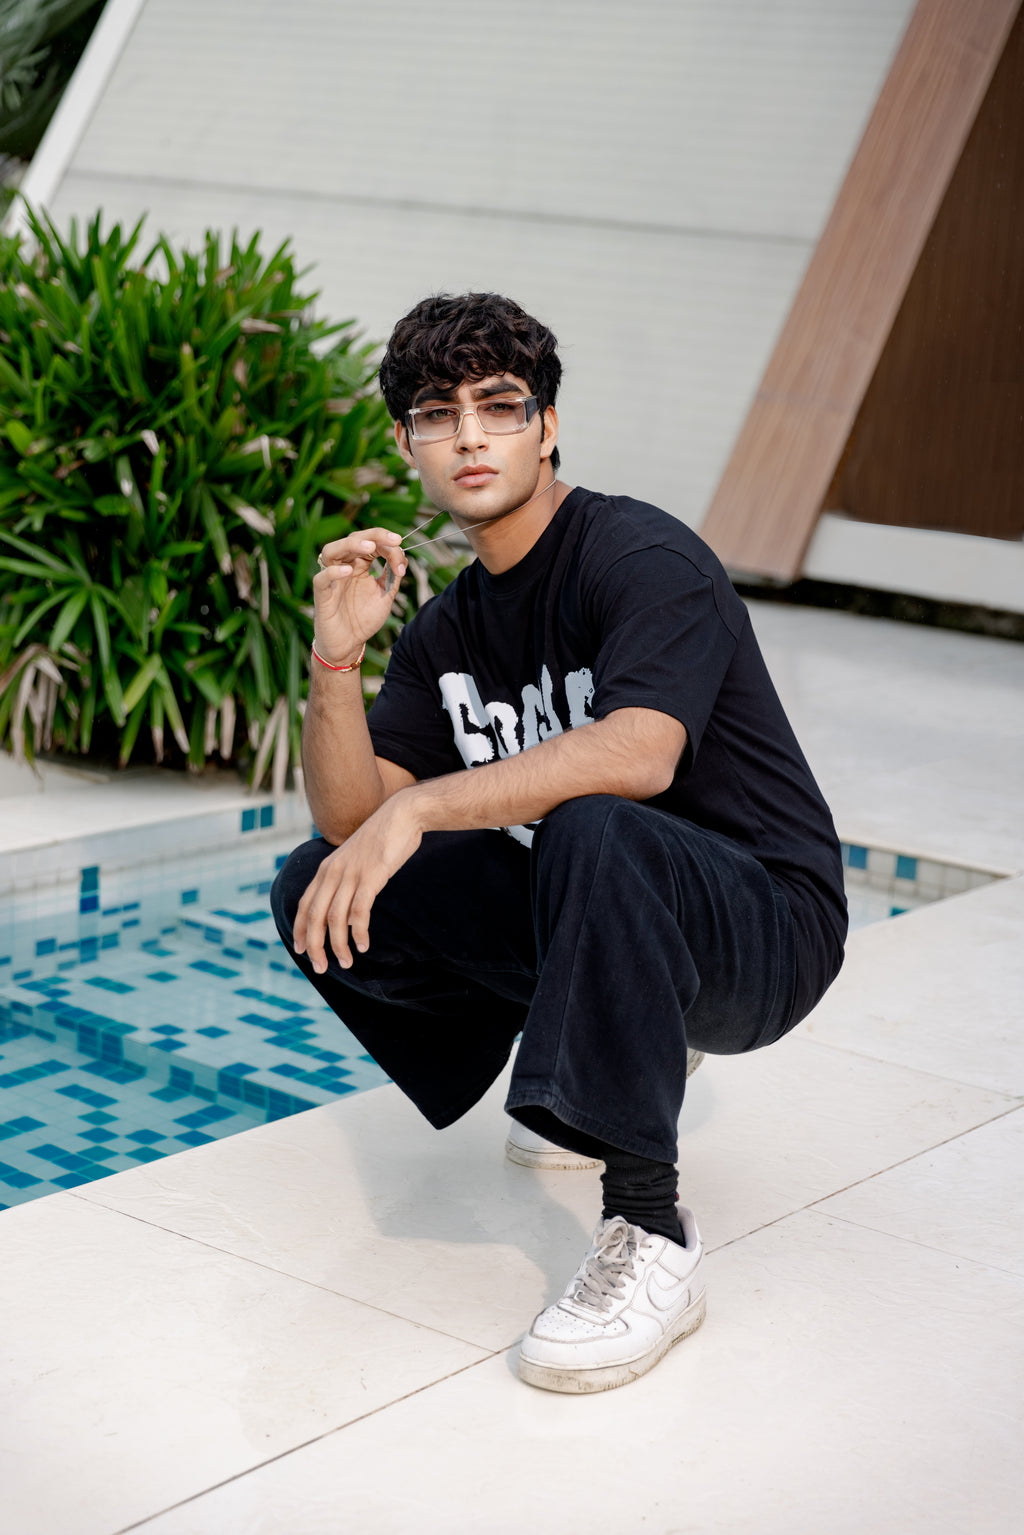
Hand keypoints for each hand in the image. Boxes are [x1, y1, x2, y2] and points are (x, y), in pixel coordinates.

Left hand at [293, 792, 423, 972]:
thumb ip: (346, 885)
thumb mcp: (356, 861)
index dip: (299, 929)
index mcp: (326, 868)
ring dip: (338, 945)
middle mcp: (333, 872)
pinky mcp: (370, 877)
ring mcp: (351, 874)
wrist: (402, 814)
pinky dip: (358, 932)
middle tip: (321, 967)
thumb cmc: (382, 839)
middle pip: (314, 916)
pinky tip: (363, 945)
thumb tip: (345, 918)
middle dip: (314, 946)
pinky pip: (358, 912)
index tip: (301, 950)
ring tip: (345, 962)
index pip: (304, 904)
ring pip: (334, 919)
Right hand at [313, 528, 406, 665]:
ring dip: (351, 545)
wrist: (349, 645)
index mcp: (359, 565)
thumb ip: (392, 577)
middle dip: (375, 535)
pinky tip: (348, 571)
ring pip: (331, 551)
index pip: (372, 544)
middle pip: (353, 539)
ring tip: (370, 546)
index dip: (389, 546)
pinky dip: (333, 572)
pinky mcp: (322, 595)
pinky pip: (322, 579)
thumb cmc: (363, 619)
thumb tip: (402, 557)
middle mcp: (344, 567)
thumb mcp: (385, 596)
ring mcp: (332, 579)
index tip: (403, 558)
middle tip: (394, 540)